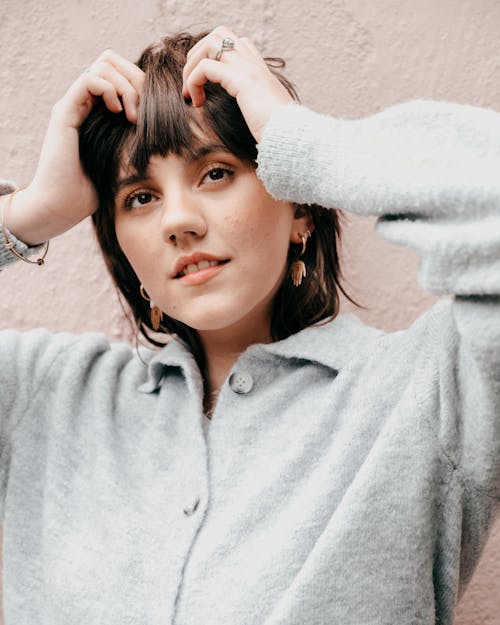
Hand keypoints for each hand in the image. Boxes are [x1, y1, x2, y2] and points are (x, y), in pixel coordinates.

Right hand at [6, 50, 143, 244]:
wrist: (63, 207)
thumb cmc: (96, 192)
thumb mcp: (127, 163)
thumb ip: (140, 144)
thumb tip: (172, 138)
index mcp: (98, 111)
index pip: (120, 74)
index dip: (141, 83)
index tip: (155, 110)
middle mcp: (83, 103)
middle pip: (111, 61)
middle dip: (135, 78)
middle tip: (145, 108)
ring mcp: (73, 106)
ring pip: (102, 66)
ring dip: (126, 86)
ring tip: (133, 116)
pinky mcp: (64, 113)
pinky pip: (89, 80)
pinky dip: (110, 90)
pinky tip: (120, 114)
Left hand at [182, 26, 292, 143]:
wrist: (291, 139)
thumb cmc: (277, 135)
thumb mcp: (262, 118)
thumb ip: (253, 110)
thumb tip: (248, 122)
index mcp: (260, 71)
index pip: (236, 44)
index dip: (214, 57)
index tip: (206, 87)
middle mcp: (254, 64)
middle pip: (219, 34)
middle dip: (198, 54)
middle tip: (192, 82)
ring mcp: (249, 69)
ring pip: (209, 44)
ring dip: (192, 65)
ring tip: (191, 91)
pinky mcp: (241, 80)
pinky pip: (205, 68)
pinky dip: (193, 81)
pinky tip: (197, 102)